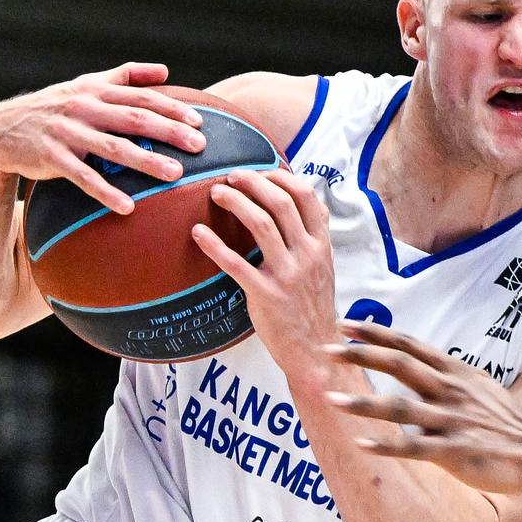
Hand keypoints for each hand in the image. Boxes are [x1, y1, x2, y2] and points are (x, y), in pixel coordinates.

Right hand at [0, 61, 206, 213]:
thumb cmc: (55, 107)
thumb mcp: (86, 85)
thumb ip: (125, 76)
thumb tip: (165, 70)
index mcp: (95, 91)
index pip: (140, 98)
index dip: (170, 109)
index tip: (199, 122)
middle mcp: (83, 108)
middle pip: (133, 119)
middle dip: (168, 131)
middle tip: (200, 146)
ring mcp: (67, 133)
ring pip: (112, 147)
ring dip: (146, 161)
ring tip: (176, 175)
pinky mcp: (51, 157)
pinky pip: (83, 177)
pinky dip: (105, 192)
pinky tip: (128, 207)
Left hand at [193, 170, 339, 372]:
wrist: (315, 349)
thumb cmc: (313, 306)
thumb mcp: (324, 266)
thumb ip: (313, 235)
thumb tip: (303, 199)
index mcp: (322, 245)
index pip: (307, 197)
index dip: (281, 177)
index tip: (259, 171)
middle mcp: (308, 255)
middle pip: (281, 203)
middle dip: (253, 182)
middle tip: (230, 176)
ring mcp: (288, 275)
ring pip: (262, 224)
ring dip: (236, 202)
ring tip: (215, 192)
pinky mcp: (266, 294)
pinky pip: (235, 264)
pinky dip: (214, 245)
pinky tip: (198, 232)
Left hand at [323, 319, 521, 499]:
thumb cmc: (505, 419)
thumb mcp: (478, 386)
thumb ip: (445, 375)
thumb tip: (414, 364)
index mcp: (455, 372)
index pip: (409, 345)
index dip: (376, 333)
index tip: (344, 325)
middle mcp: (451, 391)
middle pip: (400, 365)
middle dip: (361, 355)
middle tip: (328, 349)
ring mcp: (452, 421)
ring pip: (401, 407)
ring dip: (364, 402)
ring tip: (332, 398)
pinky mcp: (455, 452)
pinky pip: (415, 448)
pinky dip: (387, 446)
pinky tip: (362, 444)